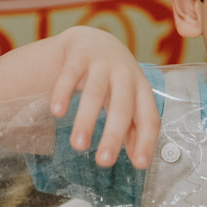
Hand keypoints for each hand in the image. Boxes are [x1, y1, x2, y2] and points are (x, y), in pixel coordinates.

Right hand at [50, 26, 159, 168]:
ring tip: (78, 146)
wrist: (95, 41)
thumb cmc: (116, 80)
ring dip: (86, 120)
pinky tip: (57, 112)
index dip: (146, 141)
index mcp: (141, 89)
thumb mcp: (129, 100)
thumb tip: (139, 161)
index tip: (140, 165)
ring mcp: (102, 63)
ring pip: (95, 92)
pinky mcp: (78, 56)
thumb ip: (134, 128)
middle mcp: (125, 74)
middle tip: (103, 162)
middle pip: (122, 106)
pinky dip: (63, 93)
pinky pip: (69, 75)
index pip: (148, 117)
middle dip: (113, 135)